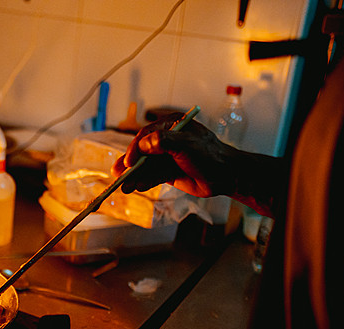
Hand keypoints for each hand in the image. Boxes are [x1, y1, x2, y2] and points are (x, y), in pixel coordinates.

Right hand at [114, 114, 240, 197]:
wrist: (227, 176)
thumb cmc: (210, 155)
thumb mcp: (187, 145)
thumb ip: (165, 141)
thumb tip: (144, 144)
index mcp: (172, 125)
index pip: (147, 134)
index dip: (135, 147)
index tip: (129, 161)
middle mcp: (167, 139)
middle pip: (142, 151)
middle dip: (129, 164)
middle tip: (117, 174)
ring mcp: (167, 156)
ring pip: (145, 166)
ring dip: (134, 176)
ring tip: (124, 187)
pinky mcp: (168, 172)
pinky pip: (152, 176)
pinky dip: (144, 182)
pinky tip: (137, 187)